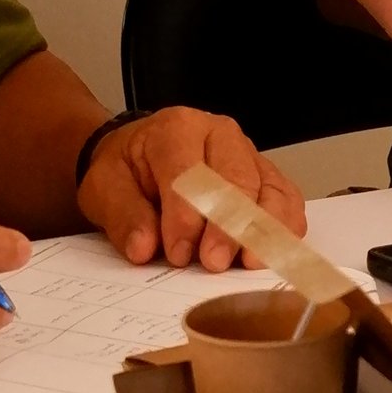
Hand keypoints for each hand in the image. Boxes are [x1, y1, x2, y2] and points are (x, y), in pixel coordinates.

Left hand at [78, 107, 308, 267]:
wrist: (139, 156)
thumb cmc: (127, 171)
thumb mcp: (105, 187)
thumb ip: (123, 215)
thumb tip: (143, 247)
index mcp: (176, 129)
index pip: (187, 173)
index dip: (184, 217)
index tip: (177, 254)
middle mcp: (219, 134)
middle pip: (235, 180)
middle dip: (226, 225)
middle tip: (214, 263)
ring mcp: (248, 153)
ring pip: (268, 189)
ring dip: (263, 229)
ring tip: (250, 262)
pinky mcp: (266, 175)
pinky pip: (287, 198)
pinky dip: (286, 226)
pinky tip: (276, 251)